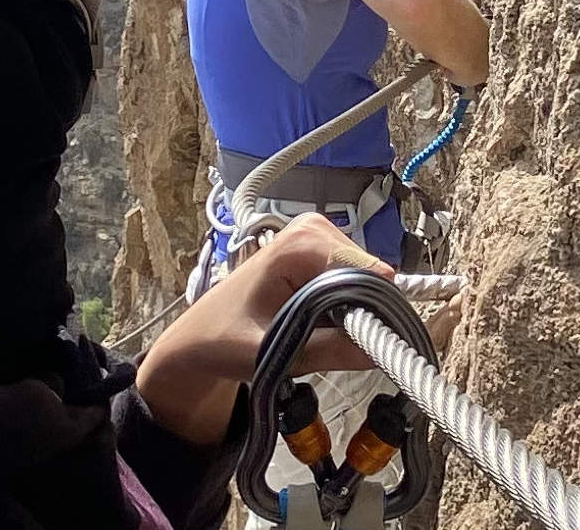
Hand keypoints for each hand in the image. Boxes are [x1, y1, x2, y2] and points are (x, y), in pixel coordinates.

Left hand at [135, 214, 393, 442]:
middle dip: (361, 313)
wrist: (200, 337)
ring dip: (352, 313)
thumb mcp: (274, 351)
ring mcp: (317, 238)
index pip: (368, 272)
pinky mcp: (319, 253)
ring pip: (366, 282)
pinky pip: (354, 283)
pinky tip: (318, 323)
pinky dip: (344, 309)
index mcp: (300, 243)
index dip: (374, 311)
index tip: (366, 346)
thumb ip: (328, 350)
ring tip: (317, 333)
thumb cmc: (225, 340)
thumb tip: (380, 349)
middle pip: (370, 276)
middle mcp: (313, 229)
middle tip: (330, 343)